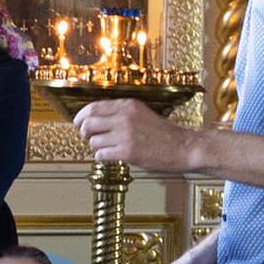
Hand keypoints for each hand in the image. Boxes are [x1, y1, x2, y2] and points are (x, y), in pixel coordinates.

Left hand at [74, 97, 195, 173]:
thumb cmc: (164, 134)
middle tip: (90, 138)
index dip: (80, 117)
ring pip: (93, 141)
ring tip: (109, 148)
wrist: (185, 148)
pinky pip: (101, 155)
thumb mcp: (142, 113)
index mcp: (128, 105)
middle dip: (84, 132)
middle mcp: (124, 117)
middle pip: (88, 123)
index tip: (78, 123)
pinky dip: (102, 157)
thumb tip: (95, 119)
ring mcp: (126, 135)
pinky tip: (112, 157)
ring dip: (97, 147)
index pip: (92, 108)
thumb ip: (121, 113)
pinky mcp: (128, 152)